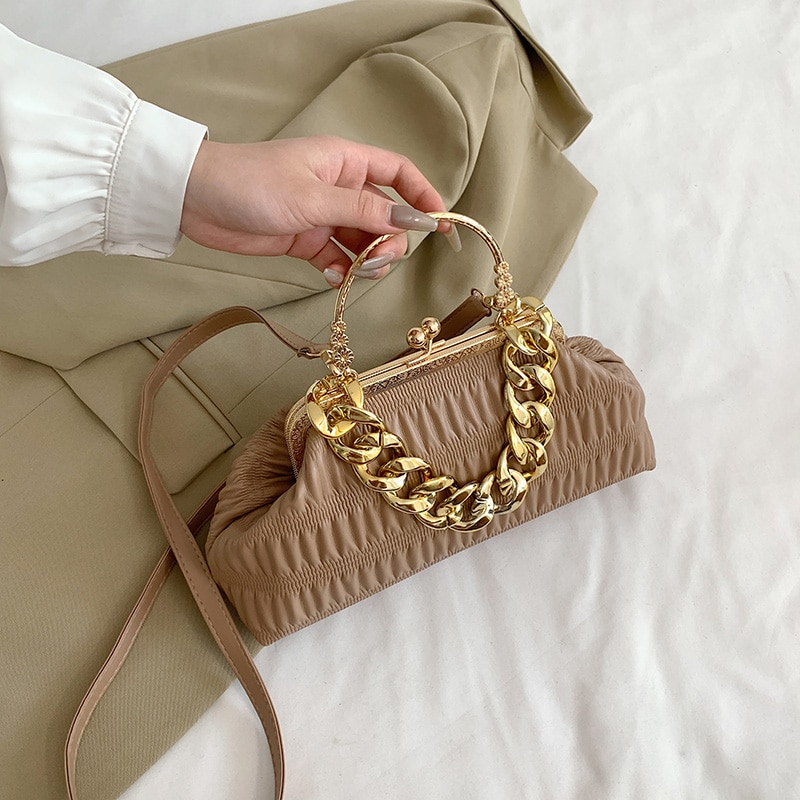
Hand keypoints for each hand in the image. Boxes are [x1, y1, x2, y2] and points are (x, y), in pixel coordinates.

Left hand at [180, 135, 447, 285]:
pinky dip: (342, 271)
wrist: (198, 201)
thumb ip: (365, 210)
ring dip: (368, 262)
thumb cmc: (252, 183)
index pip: (399, 173)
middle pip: (387, 216)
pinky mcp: (306, 240)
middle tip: (379, 260)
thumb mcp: (314, 197)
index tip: (442, 224)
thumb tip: (414, 219)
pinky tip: (334, 277)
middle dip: (391, 241)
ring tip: (355, 273)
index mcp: (346, 163)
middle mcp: (340, 188)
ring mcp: (323, 216)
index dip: (424, 196)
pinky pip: (339, 259)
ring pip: (365, 242)